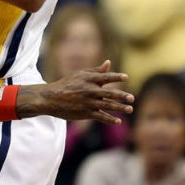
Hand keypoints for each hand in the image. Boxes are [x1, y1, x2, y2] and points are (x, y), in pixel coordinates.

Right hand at [16, 60, 133, 123]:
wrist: (52, 98)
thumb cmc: (67, 84)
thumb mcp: (80, 74)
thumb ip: (96, 70)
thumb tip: (108, 63)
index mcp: (89, 79)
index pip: (106, 77)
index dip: (116, 77)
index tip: (126, 77)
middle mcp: (90, 90)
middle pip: (110, 93)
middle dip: (122, 96)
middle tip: (131, 98)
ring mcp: (89, 102)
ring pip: (108, 106)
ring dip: (120, 108)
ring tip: (130, 109)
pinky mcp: (86, 113)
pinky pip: (101, 117)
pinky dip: (110, 119)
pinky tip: (118, 121)